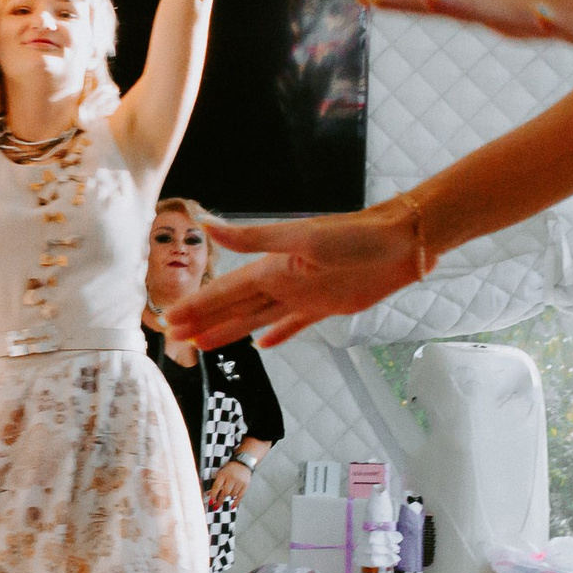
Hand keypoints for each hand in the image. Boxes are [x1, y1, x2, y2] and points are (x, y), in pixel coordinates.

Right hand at [166, 199, 426, 349]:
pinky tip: (264, 346)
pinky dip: (278, 335)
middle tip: (175, 338)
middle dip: (205, 322)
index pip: (225, 291)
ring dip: (231, 331)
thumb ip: (254, 237)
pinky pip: (295, 325)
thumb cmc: (354, 236)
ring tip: (205, 345)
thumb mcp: (301, 237)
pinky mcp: (327, 307)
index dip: (198, 306)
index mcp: (272, 267)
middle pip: (235, 307)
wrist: (402, 242)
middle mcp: (282, 282)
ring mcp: (303, 296)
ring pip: (258, 318)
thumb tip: (209, 226)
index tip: (170, 320)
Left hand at [205, 458, 252, 511]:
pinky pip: (240, 496)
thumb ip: (215, 484)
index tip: (210, 502)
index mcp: (223, 474)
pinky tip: (232, 507)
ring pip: (232, 494)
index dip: (213, 495)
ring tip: (225, 496)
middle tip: (215, 507)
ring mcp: (240, 481)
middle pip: (225, 492)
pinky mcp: (246, 485)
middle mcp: (232, 477)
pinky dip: (236, 502)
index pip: (217, 486)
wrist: (242, 463)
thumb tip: (208, 495)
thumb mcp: (221, 474)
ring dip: (228, 498)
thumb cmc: (229, 470)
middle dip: (220, 501)